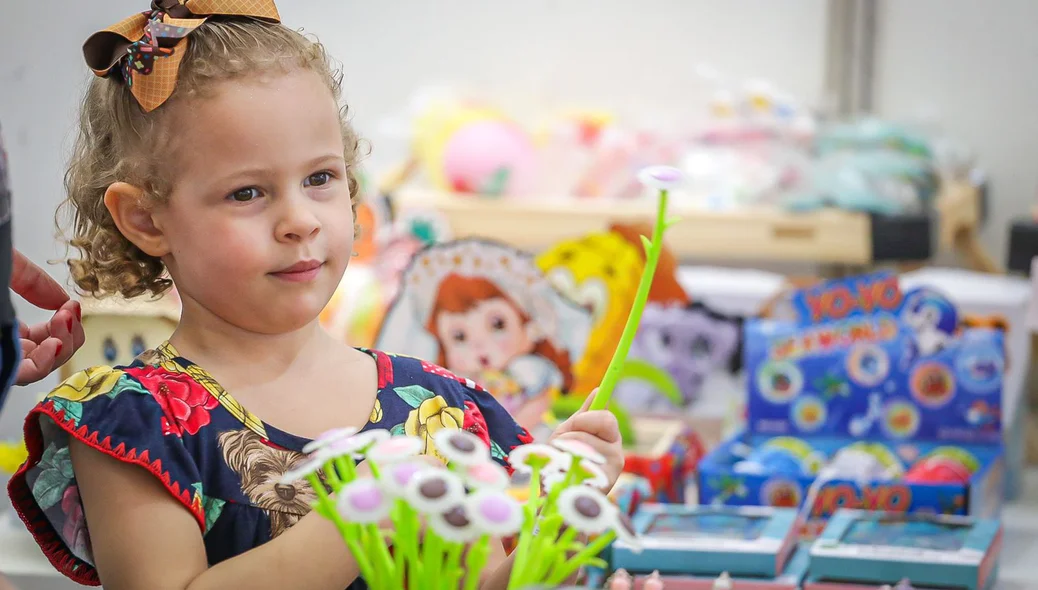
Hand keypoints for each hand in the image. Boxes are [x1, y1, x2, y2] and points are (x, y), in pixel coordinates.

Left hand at [11, 249, 84, 384]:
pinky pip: (27, 374)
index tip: (71, 306)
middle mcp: (6, 344)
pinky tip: (55, 342)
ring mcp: (2, 356)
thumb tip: (64, 298)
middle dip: (71, 334)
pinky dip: (47, 361)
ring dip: (65, 345)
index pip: (46, 337)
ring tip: (64, 320)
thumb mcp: (7, 266)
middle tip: (70, 313)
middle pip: (51, 353)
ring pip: (44, 366)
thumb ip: (34, 281)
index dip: (66, 324)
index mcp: (5, 327)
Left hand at [548, 389, 623, 490]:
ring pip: (583, 447)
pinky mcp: (601, 488)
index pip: (607, 419)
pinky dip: (564, 468)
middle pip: (597, 433)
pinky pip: (578, 466)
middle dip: (575, 434)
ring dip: (564, 452)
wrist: (555, 496)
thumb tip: (598, 390)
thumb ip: (583, 416)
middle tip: (564, 447)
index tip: (575, 422)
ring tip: (561, 464)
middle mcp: (616, 455)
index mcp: (610, 439)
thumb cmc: (564, 461)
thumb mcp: (570, 434)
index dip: (587, 418)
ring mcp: (611, 473)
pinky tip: (565, 477)